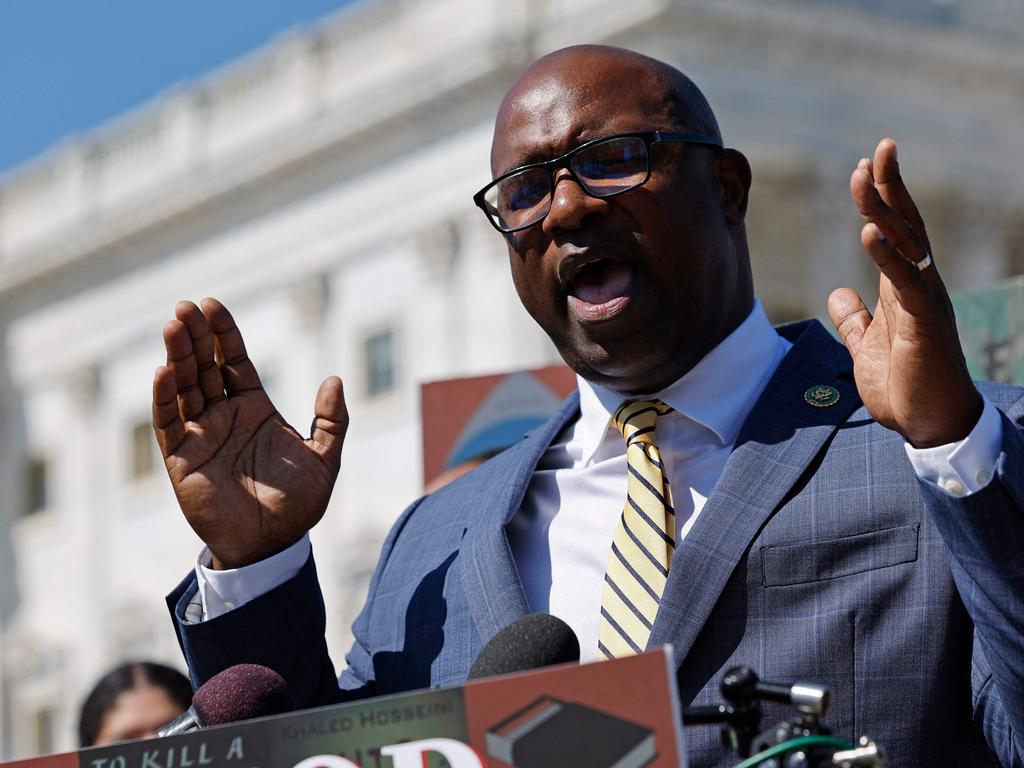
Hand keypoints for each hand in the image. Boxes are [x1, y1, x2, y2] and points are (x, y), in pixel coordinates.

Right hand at [152, 298, 347, 567]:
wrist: (272, 546)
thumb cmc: (298, 504)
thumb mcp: (325, 458)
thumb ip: (333, 420)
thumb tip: (335, 379)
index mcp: (254, 407)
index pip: (234, 359)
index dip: (223, 333)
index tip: (211, 304)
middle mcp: (223, 415)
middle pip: (204, 365)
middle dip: (194, 335)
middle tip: (185, 306)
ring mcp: (200, 435)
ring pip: (183, 387)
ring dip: (177, 357)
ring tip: (173, 326)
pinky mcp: (182, 459)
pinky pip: (169, 424)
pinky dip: (164, 398)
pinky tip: (164, 373)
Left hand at [828, 138, 981, 447]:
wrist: (929, 425)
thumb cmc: (906, 386)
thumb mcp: (867, 347)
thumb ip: (854, 320)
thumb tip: (837, 294)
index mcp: (905, 290)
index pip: (896, 232)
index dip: (883, 199)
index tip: (867, 166)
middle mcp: (920, 287)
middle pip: (906, 225)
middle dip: (890, 186)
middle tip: (878, 149)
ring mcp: (925, 302)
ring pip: (907, 243)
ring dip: (884, 207)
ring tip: (865, 175)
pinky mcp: (925, 323)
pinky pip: (906, 281)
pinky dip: (887, 255)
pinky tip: (869, 230)